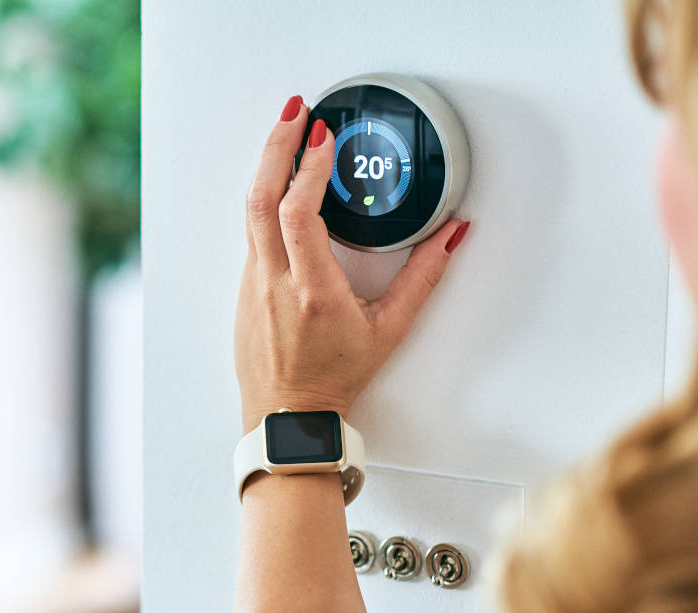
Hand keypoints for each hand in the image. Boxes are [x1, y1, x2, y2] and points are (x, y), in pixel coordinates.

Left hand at [235, 95, 470, 431]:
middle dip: (277, 147)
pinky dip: (265, 197)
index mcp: (312, 292)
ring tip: (288, 133)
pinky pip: (252, 232)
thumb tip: (452, 235)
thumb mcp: (390, 330)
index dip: (306, 170)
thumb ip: (423, 278)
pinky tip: (281, 181)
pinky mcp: (245, 287)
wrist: (289, 416)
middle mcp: (274, 283)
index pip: (296, 215)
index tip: (323, 138)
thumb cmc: (335, 378)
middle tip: (296, 112)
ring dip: (267, 167)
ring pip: (250, 212)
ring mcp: (253, 284)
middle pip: (260, 199)